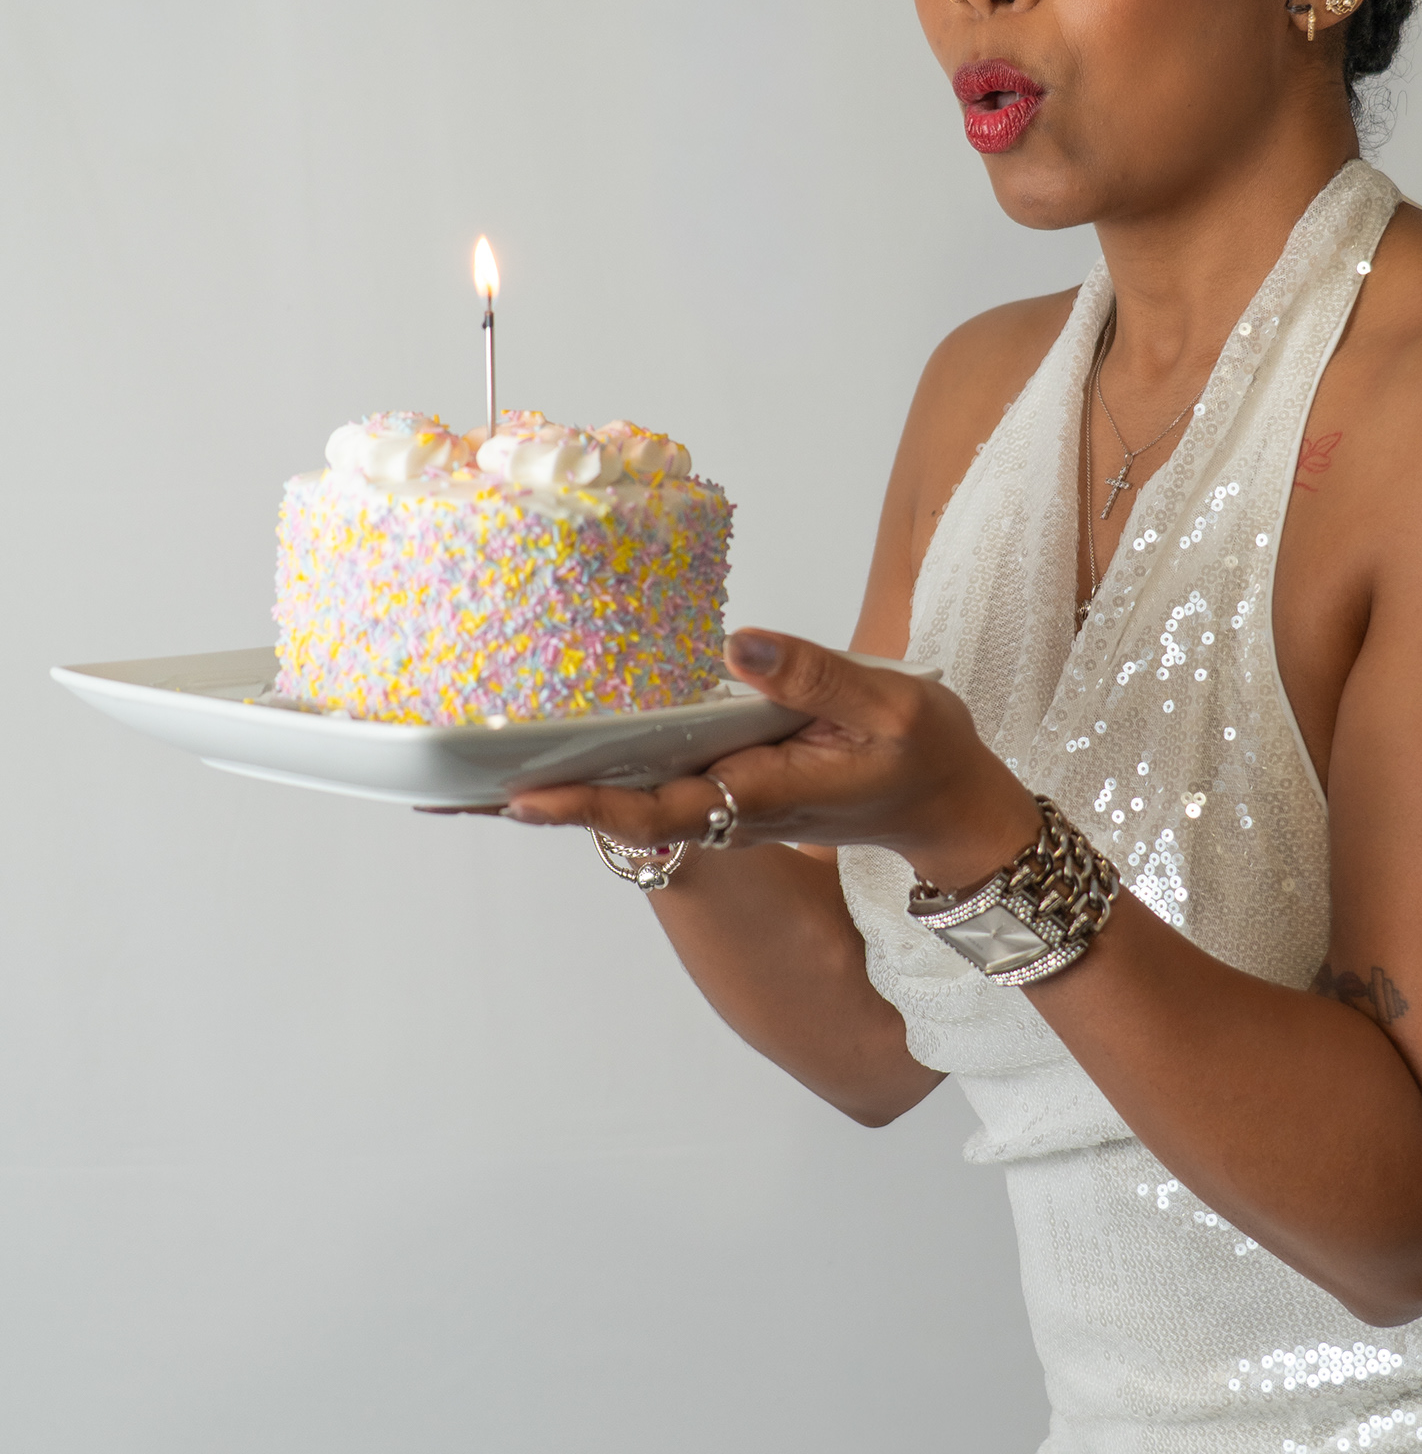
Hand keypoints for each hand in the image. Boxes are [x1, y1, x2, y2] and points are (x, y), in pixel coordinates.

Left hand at [501, 629, 1039, 891]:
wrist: (948, 807)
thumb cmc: (929, 759)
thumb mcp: (891, 706)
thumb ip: (812, 674)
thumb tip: (734, 644)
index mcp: (762, 795)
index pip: (661, 807)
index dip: (588, 806)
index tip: (521, 800)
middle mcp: (729, 808)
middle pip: (617, 810)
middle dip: (534, 803)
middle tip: (440, 792)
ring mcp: (724, 801)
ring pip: (624, 797)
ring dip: (551, 789)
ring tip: (460, 775)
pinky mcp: (725, 783)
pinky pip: (647, 779)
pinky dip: (592, 769)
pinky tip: (543, 750)